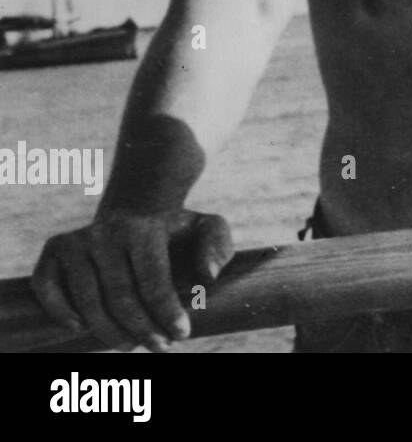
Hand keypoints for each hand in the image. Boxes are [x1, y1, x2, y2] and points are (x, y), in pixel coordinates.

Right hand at [31, 209, 232, 351]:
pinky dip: (59, 310)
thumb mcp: (208, 229)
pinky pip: (47, 286)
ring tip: (132, 345)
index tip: (182, 334)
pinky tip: (79, 328)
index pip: (153, 280)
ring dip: (108, 331)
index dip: (166, 312)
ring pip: (87, 300)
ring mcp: (78, 241)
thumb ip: (217, 246)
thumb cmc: (176, 231)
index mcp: (145, 228)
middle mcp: (107, 233)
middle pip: (120, 296)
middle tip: (161, 347)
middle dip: (142, 329)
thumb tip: (207, 276)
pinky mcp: (55, 248)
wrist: (136, 212)